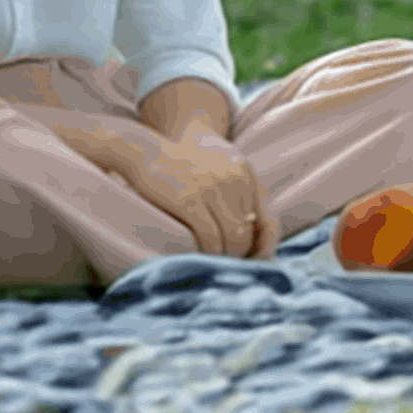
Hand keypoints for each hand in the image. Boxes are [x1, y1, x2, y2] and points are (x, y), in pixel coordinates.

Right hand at [120, 127, 272, 257]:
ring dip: (226, 255)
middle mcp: (233, 177)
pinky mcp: (190, 200)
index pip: (268, 217)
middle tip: (229, 262)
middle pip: (250, 230)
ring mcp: (212, 188)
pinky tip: (202, 253)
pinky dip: (210, 252)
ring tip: (216, 260)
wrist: (144, 151)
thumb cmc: (180, 166)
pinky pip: (211, 238)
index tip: (255, 258)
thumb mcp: (217, 168)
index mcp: (244, 171)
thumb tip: (251, 228)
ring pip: (234, 237)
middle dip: (241, 252)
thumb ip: (237, 192)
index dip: (264, 243)